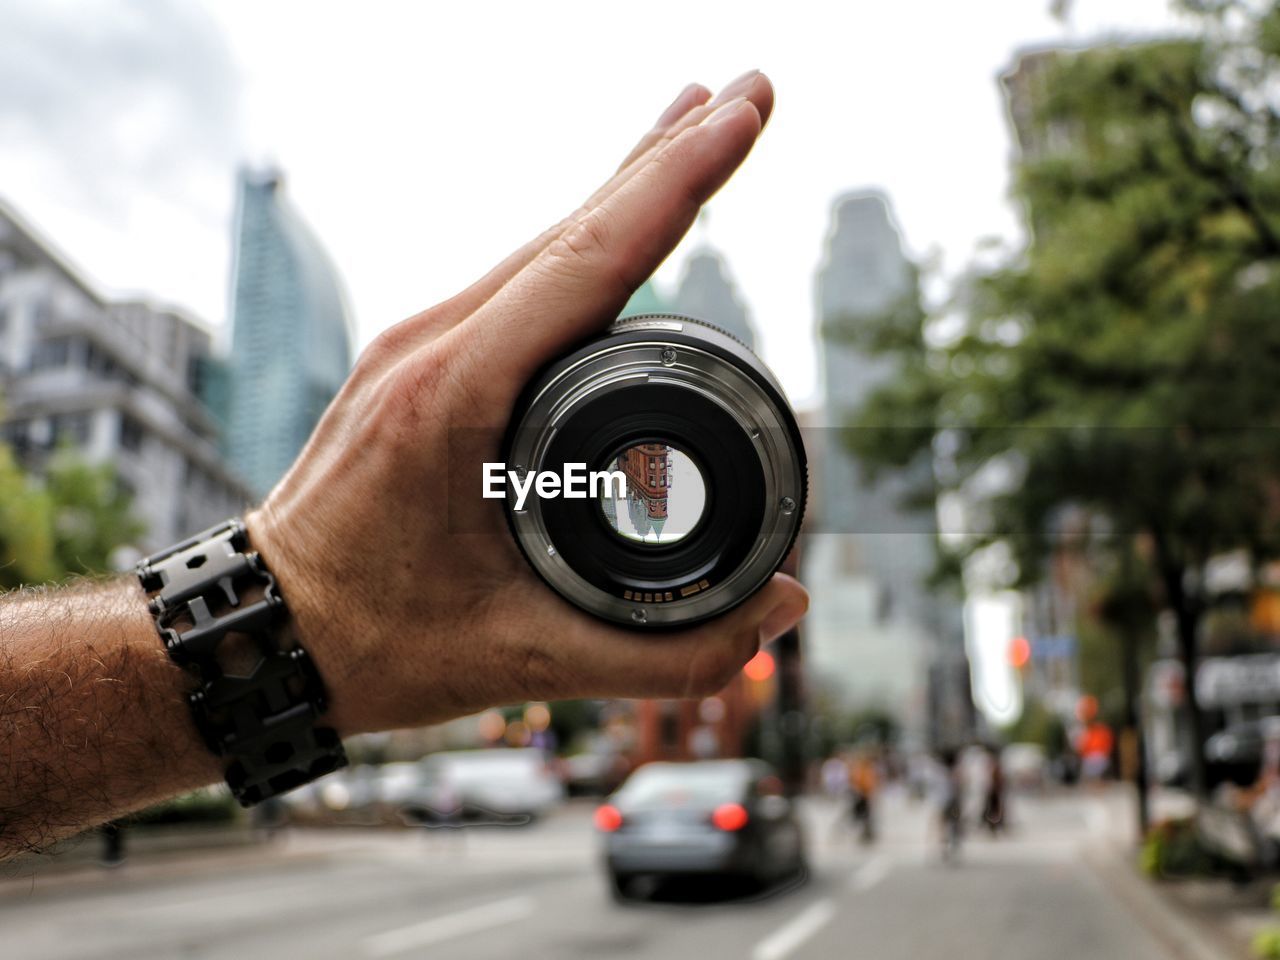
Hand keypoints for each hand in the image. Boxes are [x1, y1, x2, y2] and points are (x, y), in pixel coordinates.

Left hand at [246, 71, 808, 735]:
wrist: (263, 632)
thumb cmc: (373, 643)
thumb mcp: (524, 661)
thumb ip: (664, 651)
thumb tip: (784, 612)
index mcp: (452, 395)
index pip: (589, 261)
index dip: (676, 183)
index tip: (744, 115)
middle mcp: (431, 346)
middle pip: (571, 227)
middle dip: (668, 154)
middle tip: (752, 91)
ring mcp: (420, 344)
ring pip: (544, 244)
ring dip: (626, 186)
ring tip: (700, 130)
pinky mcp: (421, 360)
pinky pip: (519, 279)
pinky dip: (584, 239)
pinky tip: (616, 225)